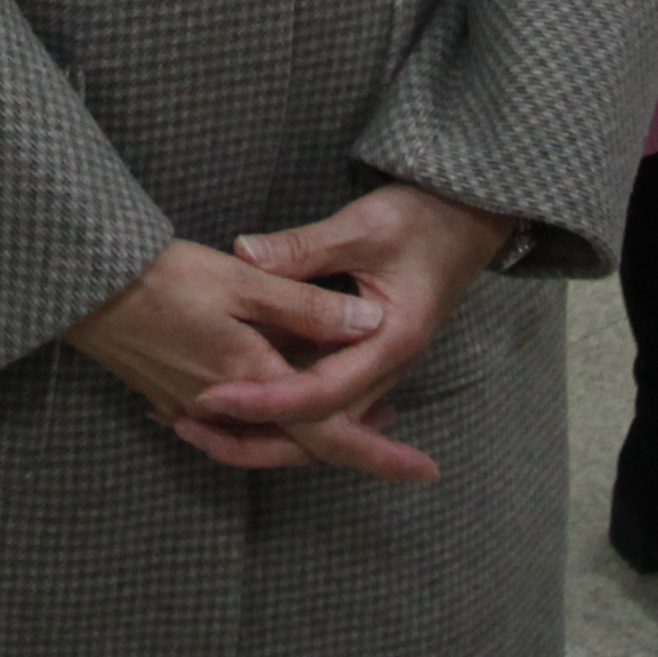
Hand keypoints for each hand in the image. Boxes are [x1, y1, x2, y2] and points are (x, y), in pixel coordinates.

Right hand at [69, 240, 397, 475]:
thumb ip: (307, 306)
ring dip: (307, 432)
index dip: (380, 454)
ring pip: (266, 439)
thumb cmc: (163, 276)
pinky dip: (266, 420)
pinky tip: (278, 390)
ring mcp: (193, 410)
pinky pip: (232, 426)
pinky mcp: (169, 399)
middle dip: (350, 442)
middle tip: (395, 425)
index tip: (427, 471)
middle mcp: (225, 410)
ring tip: (348, 407)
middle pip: (299, 445)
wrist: (83, 285)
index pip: (330, 433)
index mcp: (252, 381)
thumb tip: (370, 328)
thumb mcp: (243, 281)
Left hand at [181, 183, 520, 483]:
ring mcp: (378, 369)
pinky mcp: (366, 360)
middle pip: (318, 429)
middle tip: (188, 429)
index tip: (211, 397)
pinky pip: (322, 401)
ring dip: (264, 430)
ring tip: (199, 425)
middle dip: (254, 438)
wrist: (469, 219)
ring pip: (319, 423)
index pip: (319, 394)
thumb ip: (303, 247)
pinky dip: (281, 408)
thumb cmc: (423, 218)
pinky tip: (237, 400)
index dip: (263, 400)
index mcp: (389, 342)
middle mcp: (386, 368)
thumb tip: (242, 255)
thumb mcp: (363, 225)